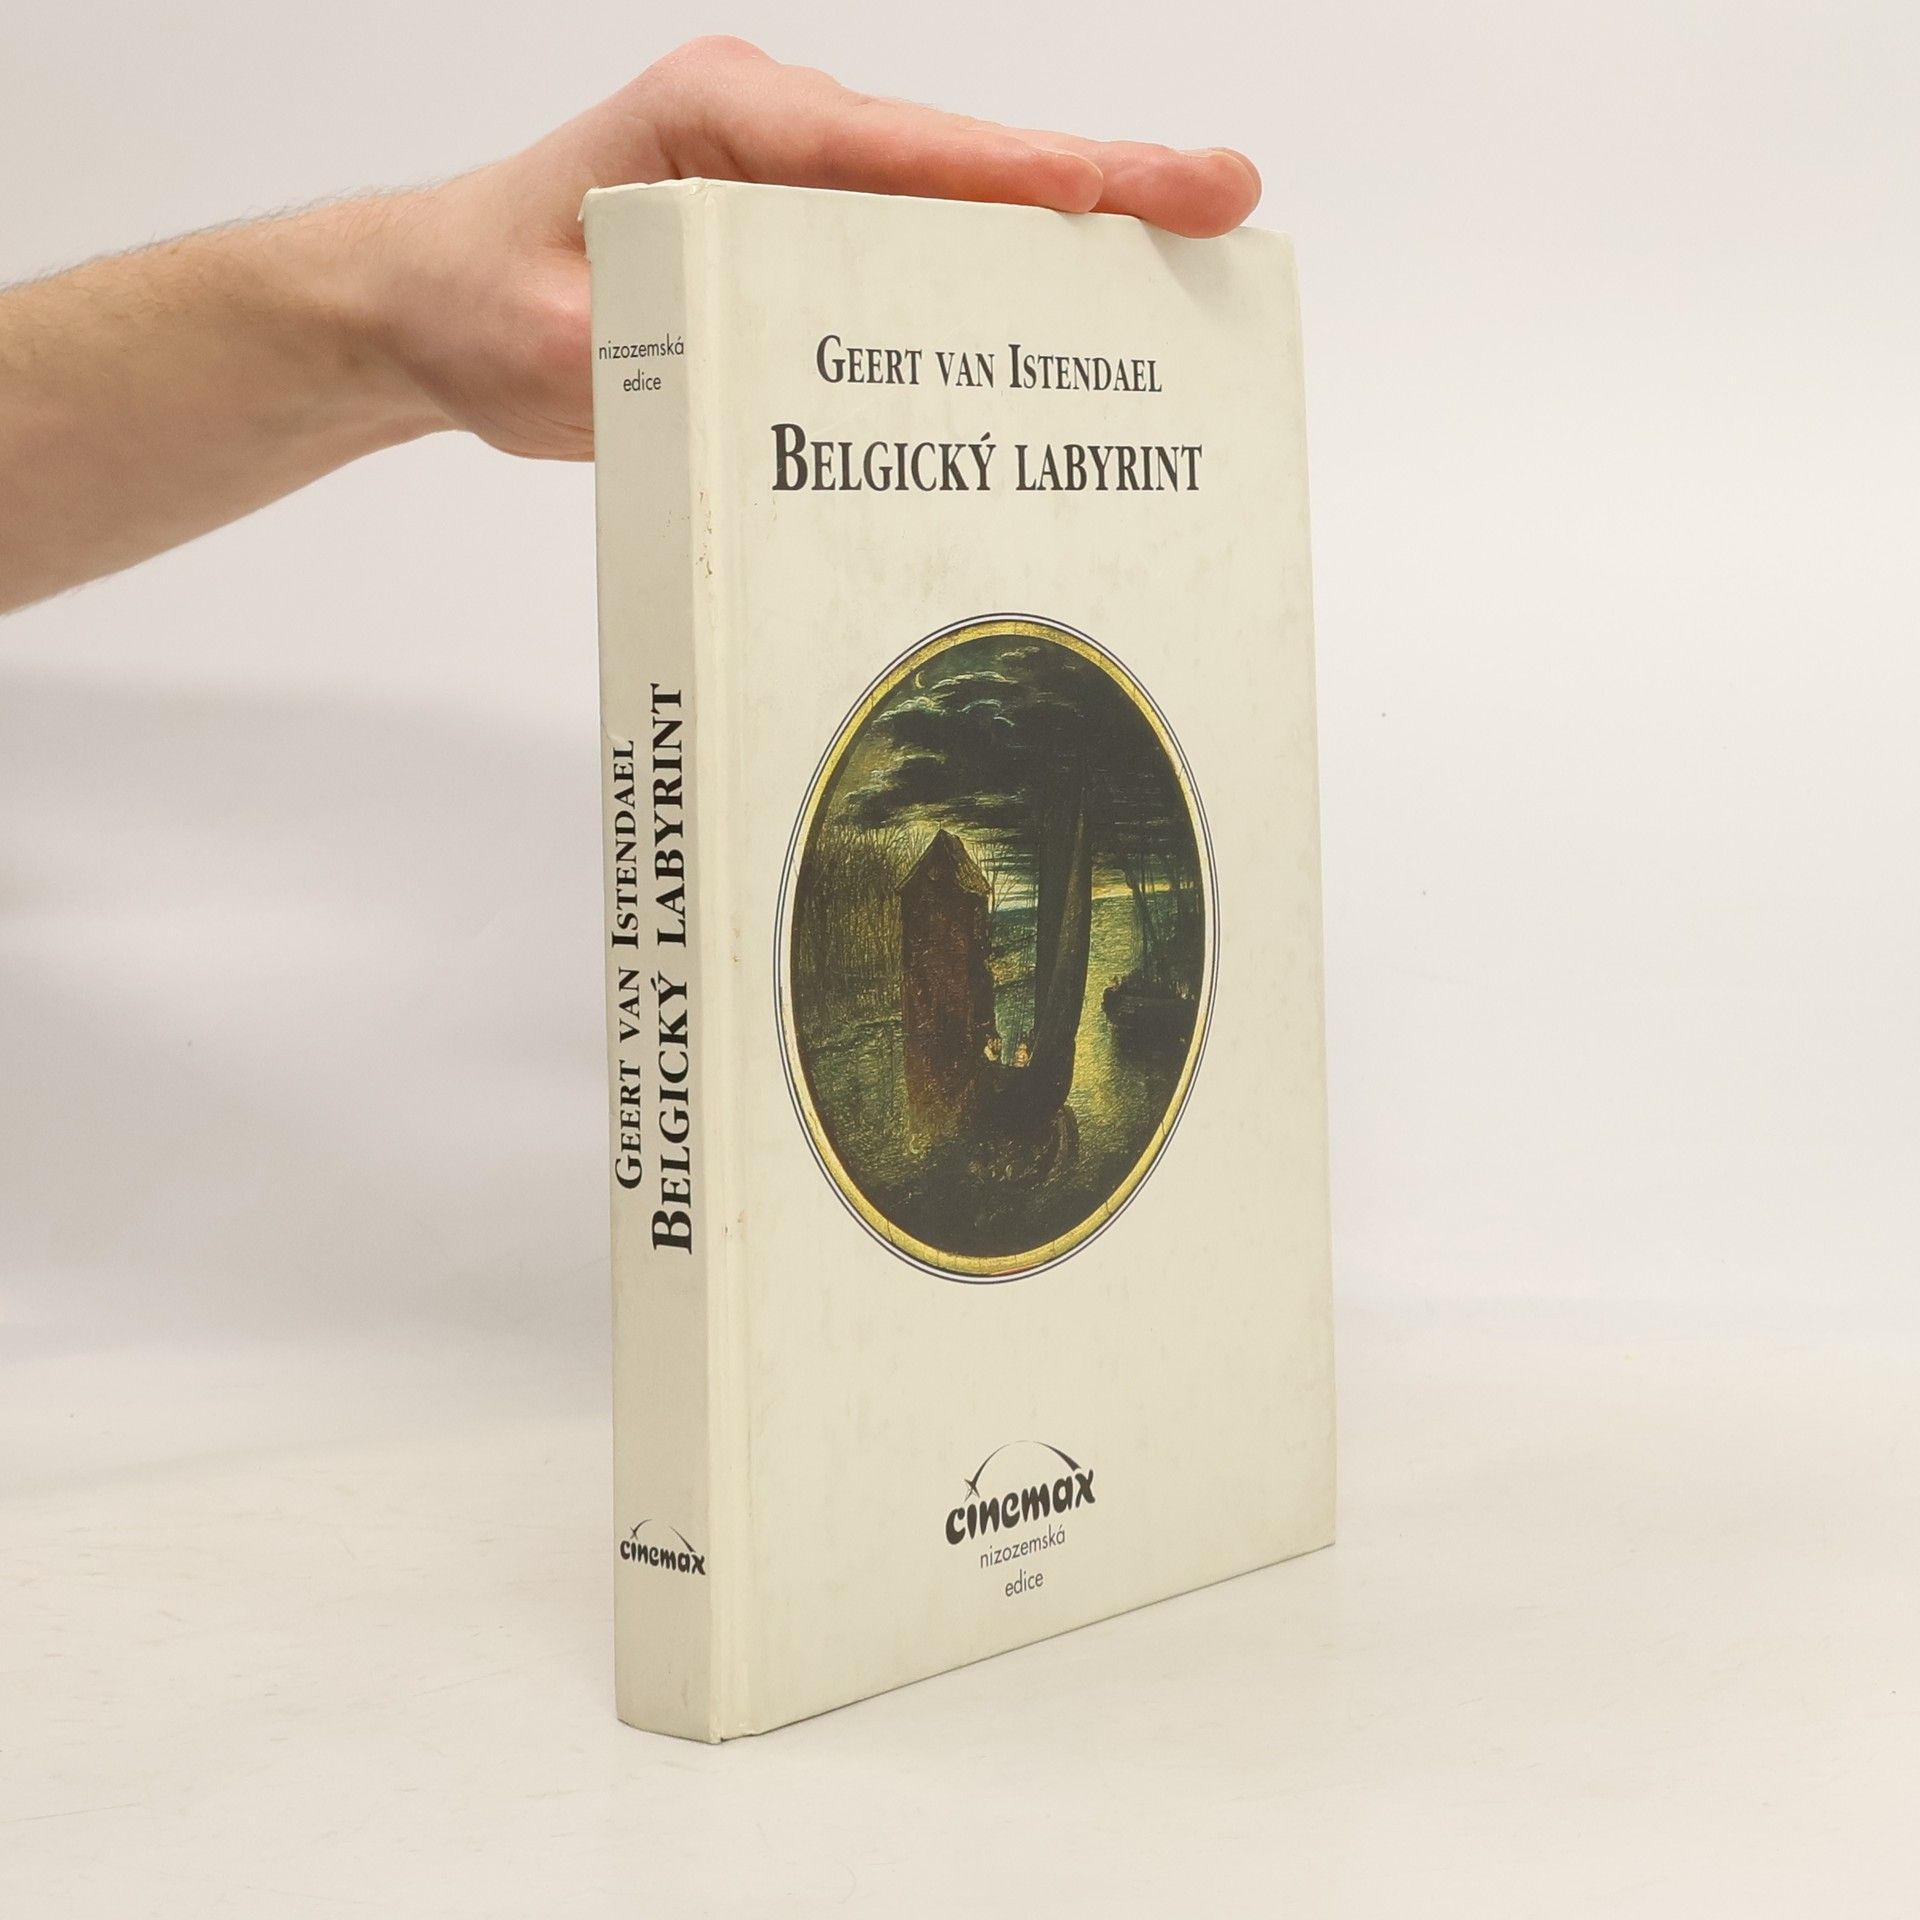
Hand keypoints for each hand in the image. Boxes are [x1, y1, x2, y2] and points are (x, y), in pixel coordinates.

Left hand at [371, 37, 1263, 461]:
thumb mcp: (556, 341)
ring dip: (1065, 237)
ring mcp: (792, 185)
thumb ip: (664, 349)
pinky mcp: (797, 240)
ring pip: (951, 207)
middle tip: (1219, 205)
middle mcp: (771, 135)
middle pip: (958, 165)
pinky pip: (914, 256)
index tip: (1134, 188)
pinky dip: (996, 283)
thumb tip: (775, 377)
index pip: (895, 150)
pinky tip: (1068, 323)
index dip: (1025, 173)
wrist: (433, 303)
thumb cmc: (481, 298)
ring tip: (1184, 261)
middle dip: (1095, 188)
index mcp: (720, 123)